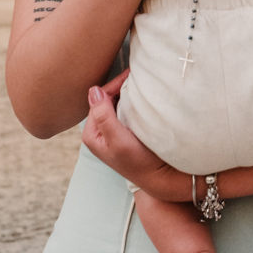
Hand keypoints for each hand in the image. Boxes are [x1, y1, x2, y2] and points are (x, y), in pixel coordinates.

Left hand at [82, 71, 187, 199]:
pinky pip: (125, 110)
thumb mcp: (119, 140)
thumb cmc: (139, 162)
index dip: (114, 85)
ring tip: (140, 82)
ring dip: (127, 93)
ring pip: (116, 103)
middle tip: (137, 74)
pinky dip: (132, 101)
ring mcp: (112, 131)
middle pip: (107, 99)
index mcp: (92, 133)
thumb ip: (104, 117)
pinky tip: (142, 96)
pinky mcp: (124, 132)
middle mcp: (99, 131)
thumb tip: (94, 90)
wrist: (160, 178)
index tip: (131, 74)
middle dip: (120, 86)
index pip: (99, 99)